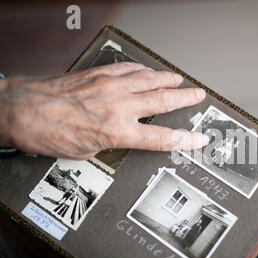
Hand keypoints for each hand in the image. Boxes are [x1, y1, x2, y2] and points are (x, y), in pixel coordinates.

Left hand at [0, 62, 208, 158]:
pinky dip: (142, 70)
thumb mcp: (87, 153)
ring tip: (180, 80)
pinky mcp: (99, 74)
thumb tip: (121, 139)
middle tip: (199, 96)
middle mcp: (118, 106)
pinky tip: (148, 71)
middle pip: (163, 101)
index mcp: (117, 132)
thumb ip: (111, 143)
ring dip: (168, 80)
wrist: (23, 110)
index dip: (185, 139)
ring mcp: (110, 86)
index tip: (199, 137)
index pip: (162, 138)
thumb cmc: (48, 133)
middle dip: (185, 99)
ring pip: (149, 80)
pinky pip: (128, 69)